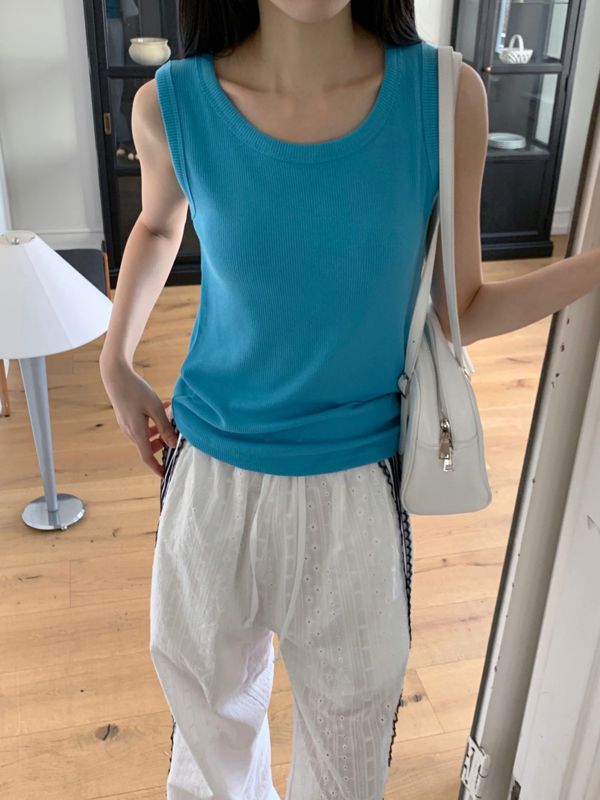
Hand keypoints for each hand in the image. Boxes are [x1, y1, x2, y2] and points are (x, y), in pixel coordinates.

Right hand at [100, 360, 178, 477]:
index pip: (147, 457)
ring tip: (170, 413)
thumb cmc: (136, 390)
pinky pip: (142, 425)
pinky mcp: (126, 418)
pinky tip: (163, 405)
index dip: (156, 467)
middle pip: (149, 445)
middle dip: (163, 442)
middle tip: (175, 431)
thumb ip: (165, 427)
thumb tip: (173, 444)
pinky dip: (153, 421)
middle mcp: (130, 431)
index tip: (165, 474)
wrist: (116, 376)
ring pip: (147, 434)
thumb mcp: (156, 408)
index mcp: (137, 432)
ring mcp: (127, 425)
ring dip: (160, 428)